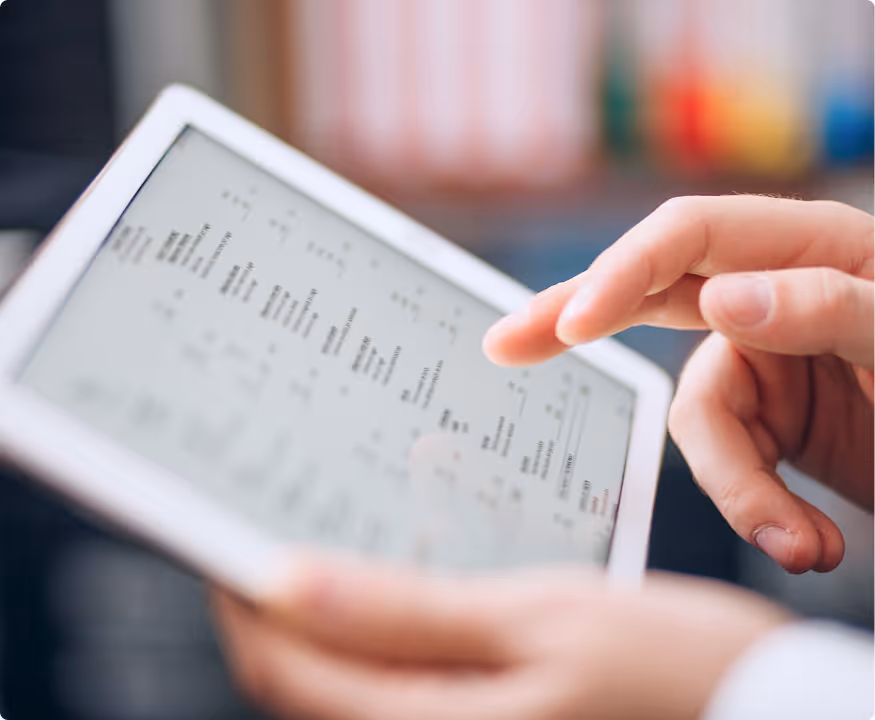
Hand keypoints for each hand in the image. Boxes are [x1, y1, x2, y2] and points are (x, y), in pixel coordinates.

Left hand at [213, 558, 786, 719]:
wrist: (764, 711)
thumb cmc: (670, 664)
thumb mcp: (540, 619)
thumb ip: (408, 613)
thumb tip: (288, 583)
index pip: (287, 669)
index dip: (242, 598)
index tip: (221, 530)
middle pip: (306, 683)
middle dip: (274, 605)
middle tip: (267, 521)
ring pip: (349, 686)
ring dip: (323, 619)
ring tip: (324, 540)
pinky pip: (401, 686)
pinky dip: (378, 635)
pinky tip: (396, 582)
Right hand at [483, 196, 873, 573]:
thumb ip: (832, 304)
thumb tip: (727, 298)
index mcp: (811, 244)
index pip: (688, 238)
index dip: (621, 274)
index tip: (574, 325)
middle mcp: (775, 295)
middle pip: (651, 294)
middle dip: (579, 323)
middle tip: (506, 344)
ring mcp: (771, 360)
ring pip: (698, 415)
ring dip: (738, 489)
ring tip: (800, 543)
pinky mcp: (774, 421)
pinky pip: (729, 459)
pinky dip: (756, 507)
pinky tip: (805, 540)